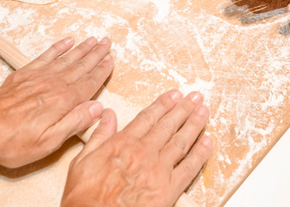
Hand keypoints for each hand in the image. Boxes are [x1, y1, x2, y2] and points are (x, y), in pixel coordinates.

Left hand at [0, 36, 112, 167]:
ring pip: (66, 58)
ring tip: (93, 40)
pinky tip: (67, 41)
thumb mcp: (50, 142)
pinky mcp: (25, 74)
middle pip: (80, 66)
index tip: (111, 60)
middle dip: (96, 54)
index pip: (89, 83)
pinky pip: (46, 56)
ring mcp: (39, 77)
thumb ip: (75, 122)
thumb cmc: (17, 142)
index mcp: (63, 102)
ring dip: (81, 48)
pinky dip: (58, 48)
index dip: (101, 71)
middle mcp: (54, 85)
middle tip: (107, 42)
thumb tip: (98, 108)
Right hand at [61, 90, 211, 206]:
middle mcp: (144, 153)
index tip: (174, 94)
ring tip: (204, 111)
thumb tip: (107, 115)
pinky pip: (189, 168)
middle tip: (195, 97)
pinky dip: (200, 153)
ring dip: (195, 124)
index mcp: (123, 143)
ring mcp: (158, 171)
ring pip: (181, 141)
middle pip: (168, 125)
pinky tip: (208, 142)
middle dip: (184, 109)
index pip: (148, 117)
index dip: (163, 104)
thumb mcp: (82, 161)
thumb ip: (98, 136)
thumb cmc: (86, 198)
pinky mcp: (169, 190)